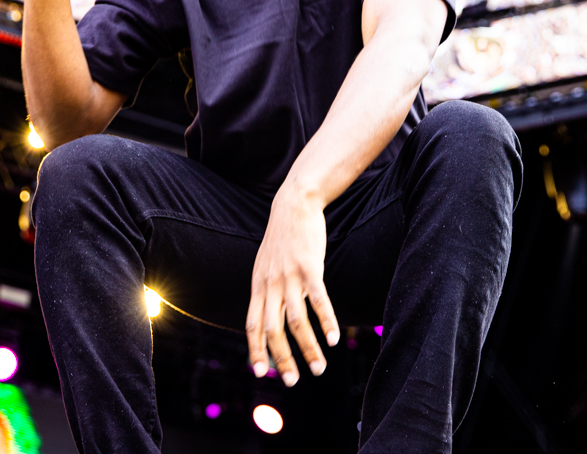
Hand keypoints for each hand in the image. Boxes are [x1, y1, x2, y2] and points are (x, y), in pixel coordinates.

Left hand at [246, 190, 340, 386]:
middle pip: (273, 329)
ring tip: (320, 368)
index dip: (255, 349)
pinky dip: (326, 323)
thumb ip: (266, 290)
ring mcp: (289, 276)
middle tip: (294, 381)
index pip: (252, 324)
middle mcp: (271, 284)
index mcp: (259, 286)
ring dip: (308, 349)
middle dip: (283, 359)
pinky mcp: (309, 268)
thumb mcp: (265, 265)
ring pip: (296, 321)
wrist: (293, 205)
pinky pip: (318, 301)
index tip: (261, 373)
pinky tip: (334, 339)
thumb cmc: (282, 239)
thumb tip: (268, 316)